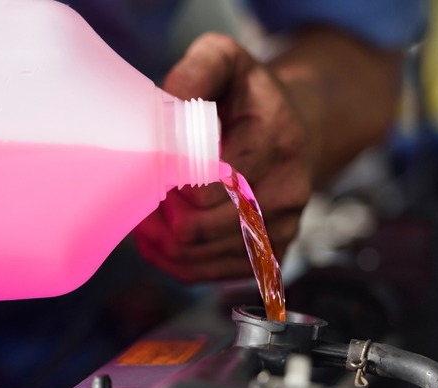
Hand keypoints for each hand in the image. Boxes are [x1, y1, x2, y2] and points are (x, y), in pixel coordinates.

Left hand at [134, 33, 313, 282]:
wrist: (291, 128)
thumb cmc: (246, 96)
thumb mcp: (225, 61)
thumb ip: (196, 73)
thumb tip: (169, 104)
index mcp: (277, 143)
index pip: (203, 187)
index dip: (166, 182)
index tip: (154, 164)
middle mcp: (288, 192)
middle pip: (195, 231)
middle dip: (159, 213)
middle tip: (146, 190)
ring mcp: (281, 230)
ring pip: (195, 261)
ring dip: (159, 240)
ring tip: (151, 210)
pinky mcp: (268, 256)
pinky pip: (205, 275)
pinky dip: (172, 259)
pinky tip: (164, 232)